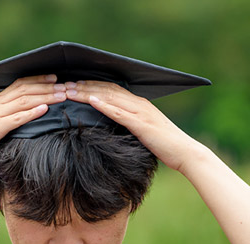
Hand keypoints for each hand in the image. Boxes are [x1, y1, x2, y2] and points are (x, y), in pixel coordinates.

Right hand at [0, 74, 67, 155]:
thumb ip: (8, 114)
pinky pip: (16, 118)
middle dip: (47, 87)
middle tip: (65, 86)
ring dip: (45, 97)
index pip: (20, 83)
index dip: (38, 79)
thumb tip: (26, 110)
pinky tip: (44, 110)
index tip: (55, 78)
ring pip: (24, 101)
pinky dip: (31, 113)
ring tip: (61, 96)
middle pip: (25, 90)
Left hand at [64, 80, 205, 171]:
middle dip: (84, 86)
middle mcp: (139, 104)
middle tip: (65, 84)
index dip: (91, 85)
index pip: (110, 89)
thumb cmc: (164, 145)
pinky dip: (104, 106)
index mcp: (138, 104)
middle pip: (107, 90)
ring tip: (71, 90)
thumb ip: (129, 125)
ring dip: (89, 93)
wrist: (184, 152)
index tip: (73, 84)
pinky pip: (119, 112)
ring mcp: (141, 113)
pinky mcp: (142, 124)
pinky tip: (91, 101)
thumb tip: (111, 126)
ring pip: (110, 98)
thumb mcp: (143, 132)